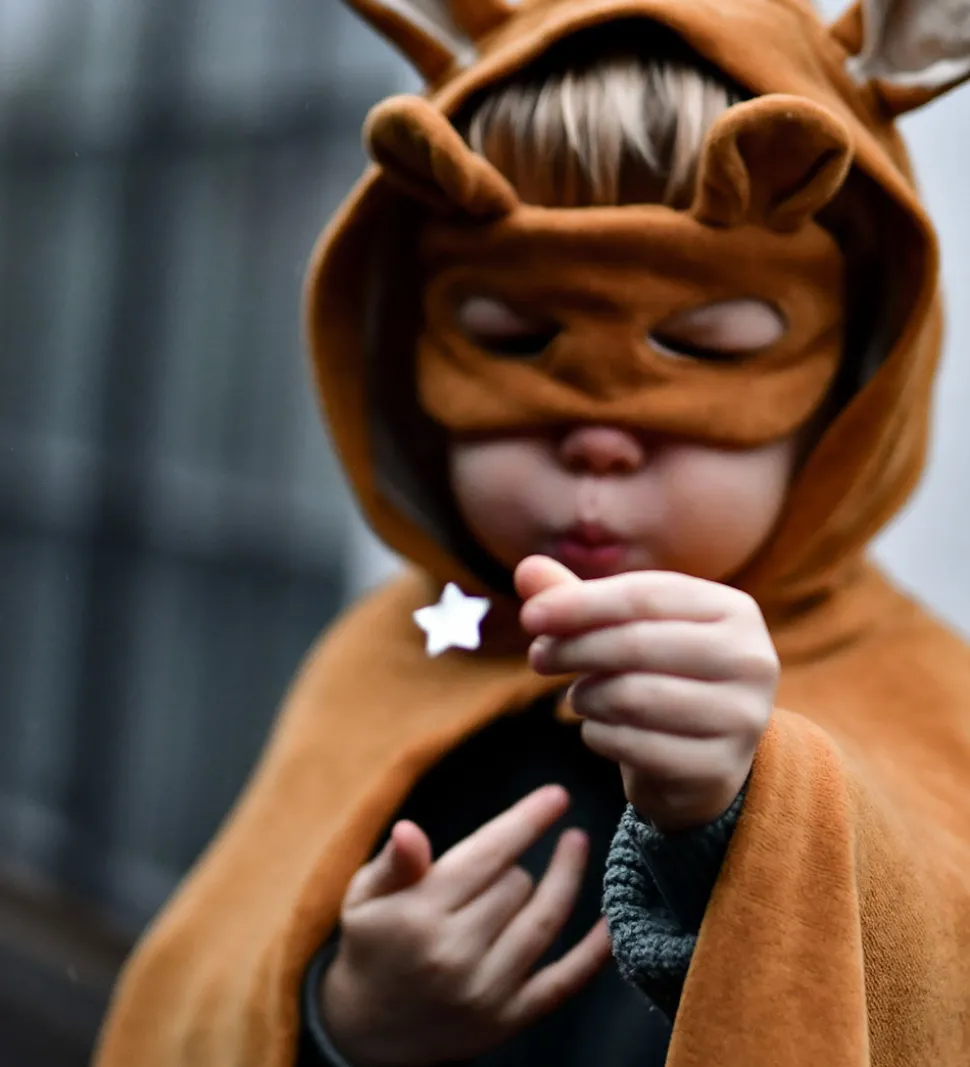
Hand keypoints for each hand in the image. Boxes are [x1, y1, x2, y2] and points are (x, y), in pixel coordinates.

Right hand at [320, 786, 610, 1066]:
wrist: (365, 1034)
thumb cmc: (370, 946)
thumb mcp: (364, 897)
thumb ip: (393, 863)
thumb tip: (410, 830)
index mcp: (419, 915)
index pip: (486, 854)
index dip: (526, 820)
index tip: (557, 794)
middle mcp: (454, 954)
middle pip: (516, 884)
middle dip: (516, 861)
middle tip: (502, 859)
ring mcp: (485, 992)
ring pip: (543, 920)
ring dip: (562, 882)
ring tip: (574, 847)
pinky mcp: (506, 1021)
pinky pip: (563, 982)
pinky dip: (594, 953)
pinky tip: (610, 921)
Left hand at [517, 557, 777, 832]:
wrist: (705, 761)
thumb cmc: (661, 676)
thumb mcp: (627, 630)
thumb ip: (579, 600)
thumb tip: (526, 570)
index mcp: (734, 610)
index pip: (645, 595)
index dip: (581, 603)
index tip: (529, 615)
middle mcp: (751, 659)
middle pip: (637, 643)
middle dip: (575, 649)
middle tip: (539, 658)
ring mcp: (742, 717)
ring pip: (633, 697)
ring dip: (586, 696)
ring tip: (576, 696)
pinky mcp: (719, 768)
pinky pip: (635, 747)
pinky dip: (599, 736)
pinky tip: (597, 729)